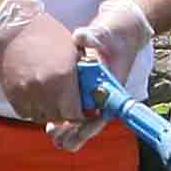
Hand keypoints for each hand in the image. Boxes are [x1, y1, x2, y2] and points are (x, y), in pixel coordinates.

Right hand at [0, 0, 82, 134]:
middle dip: (64, 113)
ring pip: (41, 117)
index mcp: (64, 77)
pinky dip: (32, 109)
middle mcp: (46, 88)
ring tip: (50, 100)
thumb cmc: (46, 35)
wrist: (12, 27)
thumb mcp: (72, 51)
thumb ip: (82, 74)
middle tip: (64, 105)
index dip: (79, 113)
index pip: (76, 112)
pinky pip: (25, 113)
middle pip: (59, 117)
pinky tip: (36, 97)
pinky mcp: (12, 94)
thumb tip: (92, 91)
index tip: (79, 109)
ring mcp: (27, 93)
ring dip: (47, 112)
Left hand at [66, 0, 156, 152]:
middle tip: (60, 141)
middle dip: (75, 133)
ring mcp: (94, 91)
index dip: (90, 126)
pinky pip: (74, 106)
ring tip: (53, 136)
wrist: (120, 29)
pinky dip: (64, 115)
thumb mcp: (105, 33)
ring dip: (68, 128)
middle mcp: (104, 92)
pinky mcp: (85, 86)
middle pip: (90, 120)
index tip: (79, 134)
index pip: (103, 112)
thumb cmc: (115, 33)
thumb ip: (93, 36)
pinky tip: (50, 122)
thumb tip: (79, 36)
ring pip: (81, 117)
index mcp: (112, 86)